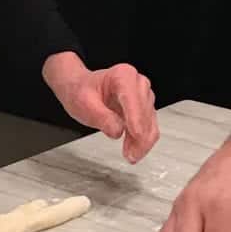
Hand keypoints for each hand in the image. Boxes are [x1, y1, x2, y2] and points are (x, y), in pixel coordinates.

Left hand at [43, 54, 157, 162]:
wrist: (80, 90)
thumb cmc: (82, 92)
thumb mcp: (84, 104)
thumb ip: (101, 117)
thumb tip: (117, 131)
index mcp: (122, 75)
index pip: (132, 97)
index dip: (135, 117)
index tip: (136, 134)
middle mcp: (137, 83)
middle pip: (145, 112)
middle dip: (139, 136)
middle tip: (130, 154)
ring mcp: (142, 97)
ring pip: (150, 123)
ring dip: (142, 142)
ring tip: (129, 156)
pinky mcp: (143, 110)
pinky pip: (148, 128)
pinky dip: (142, 142)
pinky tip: (133, 151)